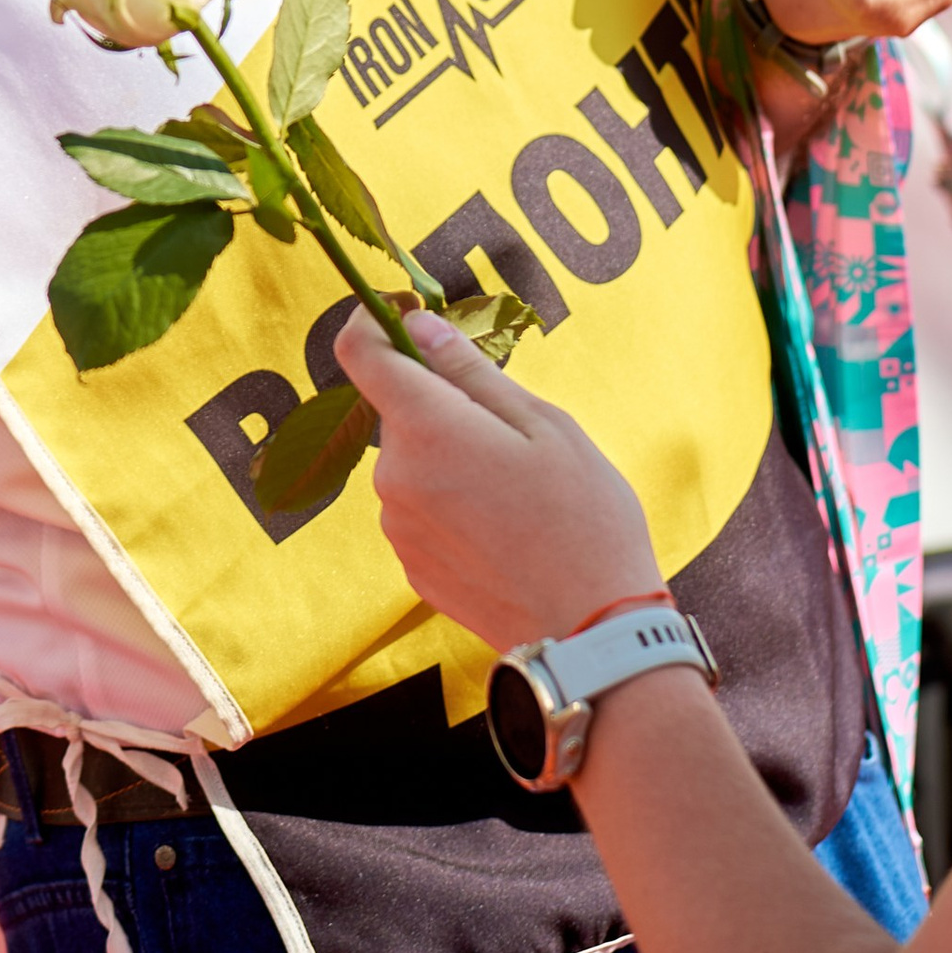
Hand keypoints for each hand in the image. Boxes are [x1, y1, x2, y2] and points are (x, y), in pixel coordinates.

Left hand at [333, 307, 663, 651]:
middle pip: (400, 411)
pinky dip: (452, 504)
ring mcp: (397, 526)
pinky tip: (505, 529)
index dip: (377, 324)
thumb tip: (421, 327)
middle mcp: (394, 476)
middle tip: (514, 435)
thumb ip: (472, 371)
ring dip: (450, 459)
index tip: (407, 318)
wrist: (590, 633)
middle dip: (444, 406)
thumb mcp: (545, 425)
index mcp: (427, 427)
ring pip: (413, 463)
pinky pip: (420, 509)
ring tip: (519, 492)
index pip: (361, 352)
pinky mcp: (410, 566)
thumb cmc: (583, 520)